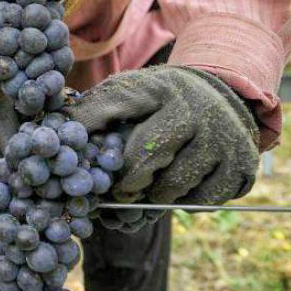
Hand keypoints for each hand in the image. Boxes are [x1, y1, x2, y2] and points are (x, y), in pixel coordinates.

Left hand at [67, 65, 259, 204]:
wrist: (224, 95)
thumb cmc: (160, 103)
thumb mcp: (131, 93)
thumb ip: (95, 112)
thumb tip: (48, 135)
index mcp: (158, 87)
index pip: (115, 107)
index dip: (87, 130)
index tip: (70, 155)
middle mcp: (193, 108)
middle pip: (146, 156)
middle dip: (124, 180)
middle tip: (116, 191)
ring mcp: (222, 138)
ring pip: (171, 186)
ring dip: (152, 196)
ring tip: (146, 189)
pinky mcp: (241, 166)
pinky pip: (198, 202)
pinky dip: (181, 203)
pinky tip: (176, 188)